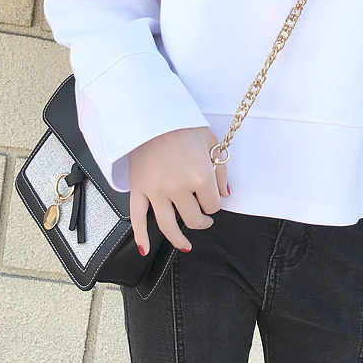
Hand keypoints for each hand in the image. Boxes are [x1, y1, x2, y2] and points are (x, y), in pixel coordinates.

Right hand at [128, 125, 227, 253]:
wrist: (152, 114)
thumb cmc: (183, 125)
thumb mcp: (210, 142)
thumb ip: (221, 170)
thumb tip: (225, 194)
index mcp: (200, 177)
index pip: (213, 205)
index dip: (215, 205)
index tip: (213, 200)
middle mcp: (179, 188)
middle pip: (193, 219)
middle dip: (201, 221)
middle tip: (203, 217)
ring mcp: (156, 191)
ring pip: (168, 226)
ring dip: (178, 239)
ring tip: (185, 243)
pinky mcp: (138, 190)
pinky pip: (137, 219)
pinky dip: (140, 237)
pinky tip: (145, 248)